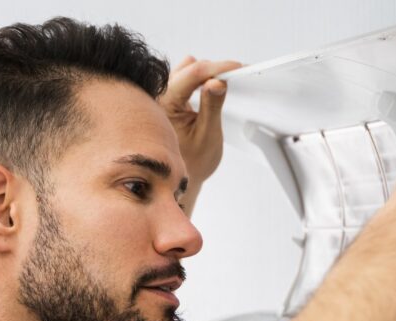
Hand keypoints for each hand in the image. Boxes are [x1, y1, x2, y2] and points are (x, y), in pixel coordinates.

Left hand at [159, 57, 241, 210]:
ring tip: (225, 83)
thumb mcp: (208, 135)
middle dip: (214, 69)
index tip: (237, 67)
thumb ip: (212, 106)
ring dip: (206, 74)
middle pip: (189, 68)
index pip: (194, 74)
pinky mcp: (167, 99)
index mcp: (165, 103)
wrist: (180, 179)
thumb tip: (218, 81)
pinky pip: (183, 79)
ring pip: (185, 71)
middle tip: (236, 75)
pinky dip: (199, 80)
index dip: (218, 67)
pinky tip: (211, 87)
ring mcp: (162, 96)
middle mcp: (158, 96)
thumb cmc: (192, 163)